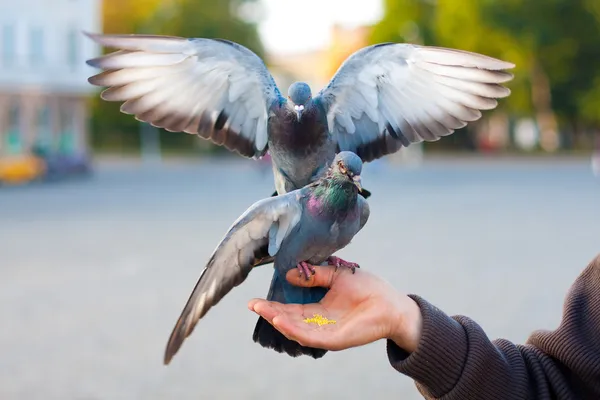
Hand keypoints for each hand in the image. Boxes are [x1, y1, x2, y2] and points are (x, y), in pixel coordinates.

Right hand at [248, 265, 422, 352]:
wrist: (392, 303)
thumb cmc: (368, 287)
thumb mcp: (336, 275)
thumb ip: (315, 275)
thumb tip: (290, 273)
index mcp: (320, 308)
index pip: (292, 309)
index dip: (274, 305)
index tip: (256, 300)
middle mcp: (320, 322)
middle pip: (290, 320)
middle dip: (271, 313)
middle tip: (252, 305)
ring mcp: (327, 332)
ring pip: (297, 330)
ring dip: (279, 321)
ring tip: (264, 311)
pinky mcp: (336, 339)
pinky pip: (311, 337)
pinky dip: (295, 330)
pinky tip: (282, 321)